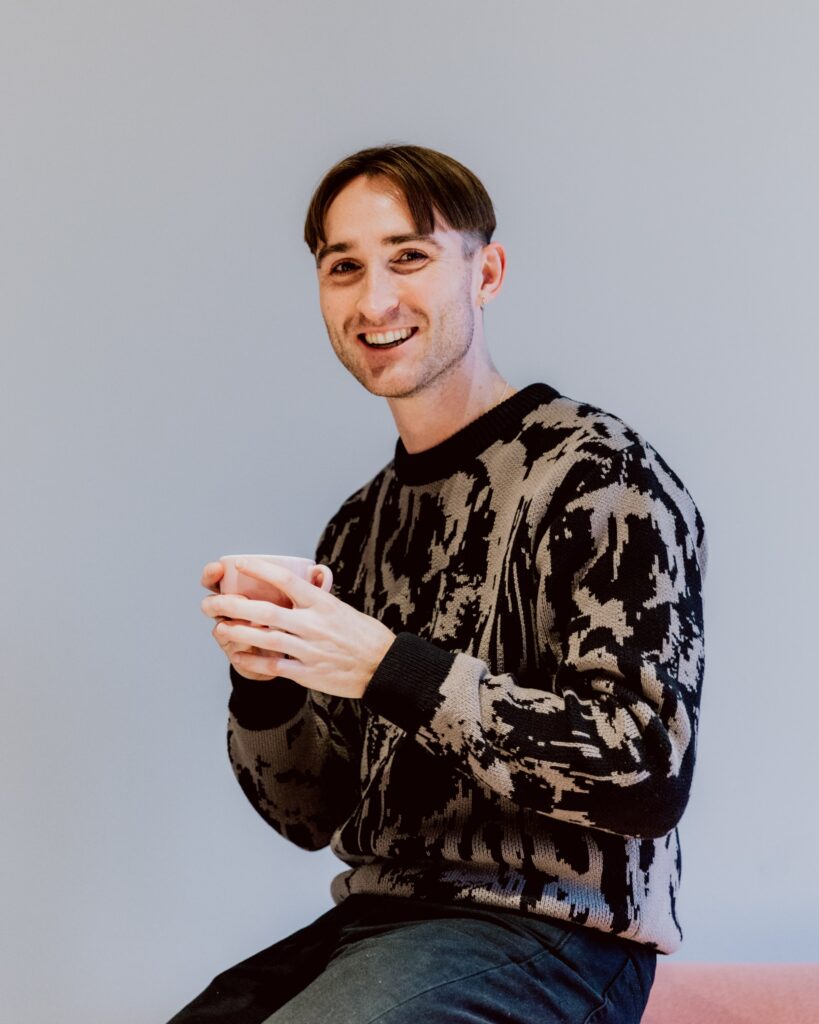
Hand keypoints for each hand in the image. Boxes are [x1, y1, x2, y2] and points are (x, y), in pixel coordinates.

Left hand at [200, 557, 396, 697]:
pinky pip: (275, 665)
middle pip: (266, 611)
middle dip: (233, 605)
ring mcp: (310, 649)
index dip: (260, 570)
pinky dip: (254, 661)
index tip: (238, 564)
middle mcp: (314, 624)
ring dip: (238, 633)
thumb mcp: (341, 608)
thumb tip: (299, 585)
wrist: (383, 667)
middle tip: (212, 602)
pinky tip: (239, 656)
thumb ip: (316, 600)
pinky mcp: (308, 672)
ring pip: (265, 638)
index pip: (286, 580)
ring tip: (219, 627)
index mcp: (322, 603)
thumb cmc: (364, 635)